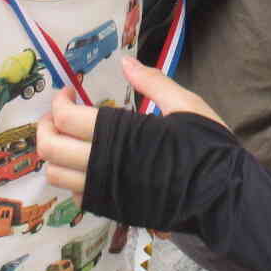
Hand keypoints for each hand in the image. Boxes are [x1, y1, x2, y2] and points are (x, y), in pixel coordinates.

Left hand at [37, 58, 225, 195]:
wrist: (224, 197)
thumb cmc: (208, 148)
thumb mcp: (186, 105)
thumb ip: (152, 82)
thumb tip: (126, 62)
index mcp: (120, 135)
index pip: (67, 118)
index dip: (59, 102)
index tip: (69, 92)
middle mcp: (104, 165)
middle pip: (50, 149)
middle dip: (45, 127)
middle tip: (58, 115)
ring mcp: (107, 191)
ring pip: (56, 177)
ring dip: (55, 155)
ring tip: (69, 139)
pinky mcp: (114, 209)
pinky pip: (77, 196)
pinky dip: (73, 178)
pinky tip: (90, 164)